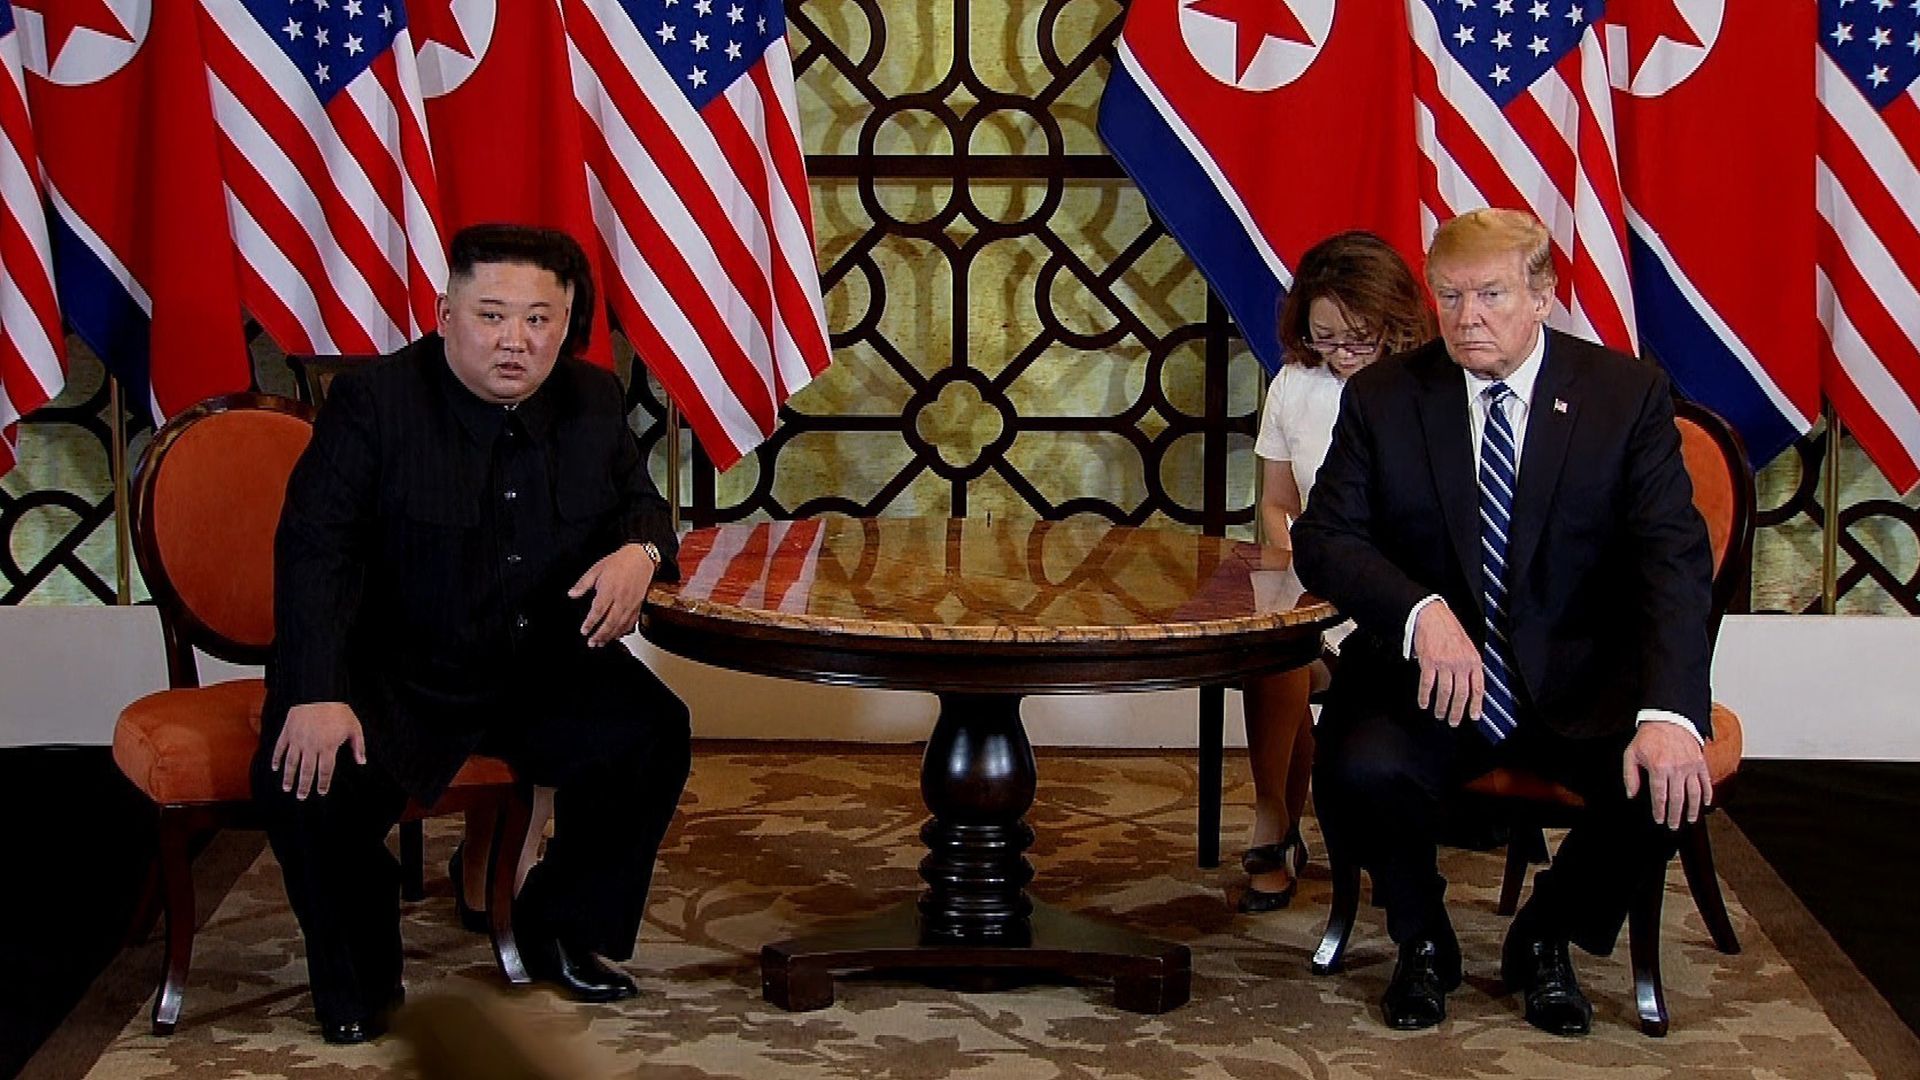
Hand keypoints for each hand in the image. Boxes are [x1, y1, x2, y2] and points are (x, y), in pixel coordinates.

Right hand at [271, 701, 365, 798]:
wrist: (318, 693)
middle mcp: (311, 747)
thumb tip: (362, 762)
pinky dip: (276, 759)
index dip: (323, 783)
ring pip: (291, 763)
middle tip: (301, 797)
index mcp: (328, 748)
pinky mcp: (288, 732)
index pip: (325, 771)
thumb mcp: (354, 727)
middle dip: (304, 786)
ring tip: (287, 788)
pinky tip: (274, 768)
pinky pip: (280, 748)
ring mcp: (297, 740)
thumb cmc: (338, 710)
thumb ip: (358, 746)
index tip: (321, 792)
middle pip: (306, 771)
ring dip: (288, 777)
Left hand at [570, 542, 659, 646]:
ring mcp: (631, 604)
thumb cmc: (620, 562)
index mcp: (609, 590)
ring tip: (601, 643)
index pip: (598, 611)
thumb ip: (583, 583)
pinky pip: (631, 623)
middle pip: (610, 622)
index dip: (590, 623)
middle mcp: (621, 599)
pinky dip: (624, 632)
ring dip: (610, 636)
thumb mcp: (596, 569)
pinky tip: (617, 636)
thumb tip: (572, 594)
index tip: (584, 631)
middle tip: (591, 643)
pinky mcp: (638, 606)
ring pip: (621, 625)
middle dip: (600, 635)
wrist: (641, 558)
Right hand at [1412, 602, 1482, 726]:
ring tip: (1439, 714)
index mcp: (1473, 660)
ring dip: (1441, 707)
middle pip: (1461, 694)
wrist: (1432, 615)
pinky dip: (1424, 697)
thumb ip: (1469, 665)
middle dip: (1457, 711)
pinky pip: (1427, 685)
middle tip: (1453, 721)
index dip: (1476, 705)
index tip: (1474, 717)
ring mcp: (1445, 663)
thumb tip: (1469, 685)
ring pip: (1445, 693)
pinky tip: (1423, 703)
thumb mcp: (1467, 646)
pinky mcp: (1429, 662)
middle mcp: (1461, 663)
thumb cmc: (1448, 629)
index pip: (1478, 688)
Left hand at [1623, 722, 1712, 828]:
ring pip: (1694, 794)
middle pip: (1677, 798)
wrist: (1668, 719)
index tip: (1659, 820)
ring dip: (1693, 809)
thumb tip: (1631, 794)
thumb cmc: (1649, 737)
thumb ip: (1629, 776)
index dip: (1659, 810)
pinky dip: (1707, 795)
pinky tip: (1705, 804)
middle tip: (1673, 826)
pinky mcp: (1700, 763)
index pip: (1660, 795)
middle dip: (1675, 815)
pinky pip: (1706, 782)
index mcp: (1659, 767)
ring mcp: (1691, 766)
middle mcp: (1677, 768)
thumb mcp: (1631, 754)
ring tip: (1690, 820)